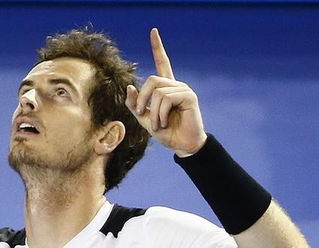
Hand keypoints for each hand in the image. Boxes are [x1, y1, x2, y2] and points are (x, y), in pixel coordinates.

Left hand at [125, 28, 206, 156]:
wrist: (182, 145)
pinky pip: (166, 99)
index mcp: (165, 87)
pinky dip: (161, 114)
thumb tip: (130, 86)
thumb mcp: (144, 118)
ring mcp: (183, 90)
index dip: (157, 47)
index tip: (153, 31)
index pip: (162, 62)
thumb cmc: (166, 132)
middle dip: (142, 99)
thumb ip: (136, 104)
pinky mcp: (189, 97)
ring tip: (158, 125)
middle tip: (141, 114)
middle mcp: (175, 85)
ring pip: (157, 93)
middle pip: (151, 80)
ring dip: (153, 113)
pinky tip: (164, 123)